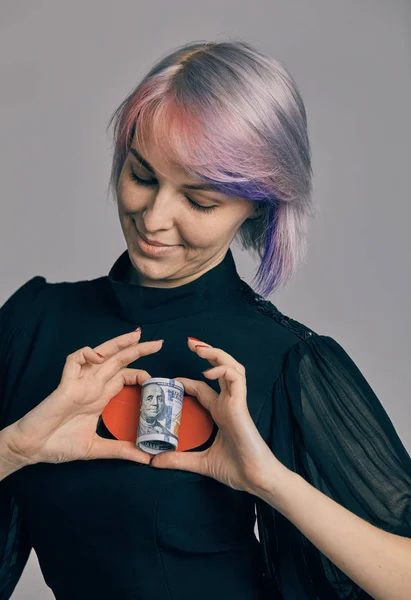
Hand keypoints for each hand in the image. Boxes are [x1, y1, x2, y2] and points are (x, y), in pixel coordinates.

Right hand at [4, 329, 162, 466]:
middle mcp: (92, 386)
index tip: (156, 380)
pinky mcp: (65, 385)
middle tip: (158, 343)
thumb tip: (147, 459)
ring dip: (118, 344)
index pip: (123, 376)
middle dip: (137, 349)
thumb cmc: (58, 445)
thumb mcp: (97, 448)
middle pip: (118, 361)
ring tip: (136, 336)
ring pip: (100, 354)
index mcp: (99, 398)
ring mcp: (79, 383)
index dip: (139, 373)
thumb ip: (121, 451)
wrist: (32, 448)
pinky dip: (85, 354)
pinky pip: (73, 361)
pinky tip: (99, 357)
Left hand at [145, 337, 283, 493]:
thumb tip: (154, 462)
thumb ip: (179, 460)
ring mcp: (236, 402)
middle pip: (221, 368)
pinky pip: (235, 379)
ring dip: (216, 354)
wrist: (256, 480)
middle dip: (207, 352)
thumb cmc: (237, 469)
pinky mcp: (241, 405)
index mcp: (221, 412)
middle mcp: (228, 403)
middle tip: (190, 343)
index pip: (203, 388)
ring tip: (199, 348)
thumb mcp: (201, 462)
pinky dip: (223, 370)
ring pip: (231, 367)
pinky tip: (208, 372)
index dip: (188, 381)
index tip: (171, 380)